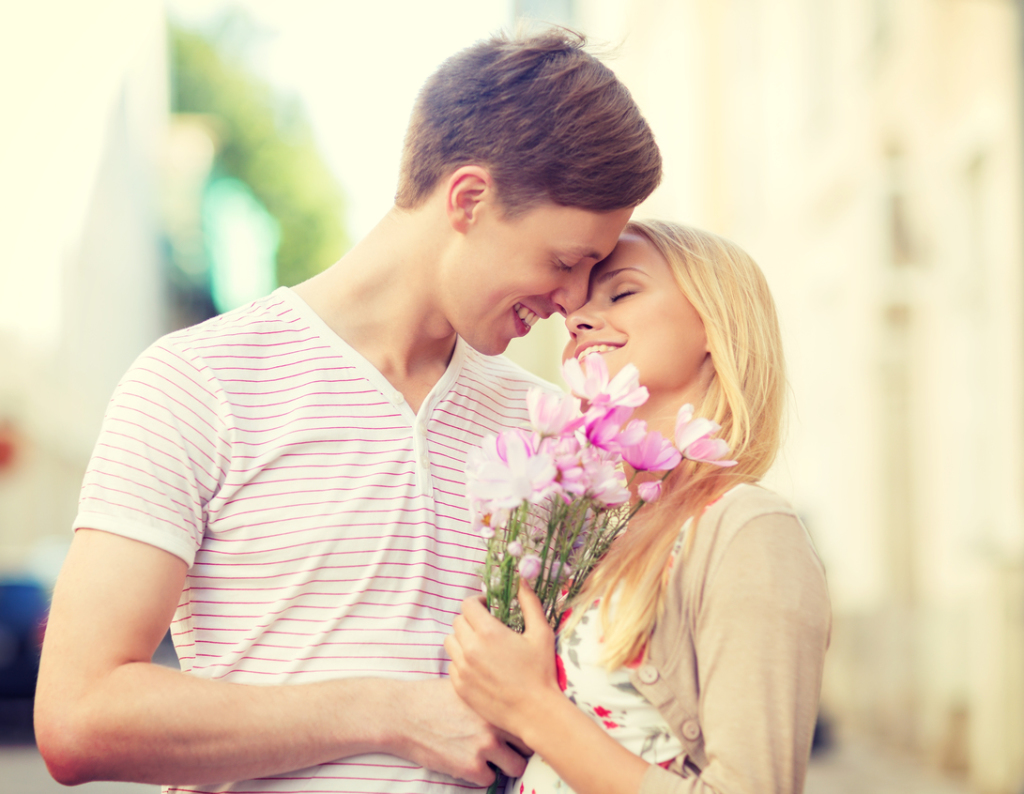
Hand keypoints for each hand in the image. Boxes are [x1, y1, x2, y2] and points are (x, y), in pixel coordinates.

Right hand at [388, 678, 529, 785]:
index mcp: (496, 702)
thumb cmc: (431, 698)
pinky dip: (480, 775)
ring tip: (488, 758)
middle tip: (504, 747)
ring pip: (516, 767)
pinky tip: (466, 762)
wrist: (403, 714)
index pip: (528, 719)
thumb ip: (489, 697)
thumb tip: (509, 704)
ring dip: (504, 765)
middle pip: (528, 745)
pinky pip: (490, 780)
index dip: (523, 727)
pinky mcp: (470, 767)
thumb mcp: (466, 687)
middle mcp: (495, 723)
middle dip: (518, 748)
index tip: (519, 731)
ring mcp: (485, 746)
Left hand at [445, 579, 560, 739]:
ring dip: (462, 639)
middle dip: (471, 620)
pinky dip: (461, 661)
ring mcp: (462, 669)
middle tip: (487, 628)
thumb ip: (529, 603)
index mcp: (488, 632)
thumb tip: (521, 580)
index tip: (488, 608)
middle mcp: (470, 649)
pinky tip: (479, 667)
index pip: (467, 605)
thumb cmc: (541, 672)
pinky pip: (452, 665)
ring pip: (450, 642)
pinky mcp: (459, 687)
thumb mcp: (541, 633)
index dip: (477, 603)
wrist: (535, 712)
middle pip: (457, 622)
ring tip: (481, 647)